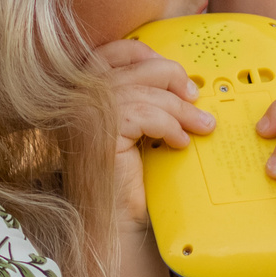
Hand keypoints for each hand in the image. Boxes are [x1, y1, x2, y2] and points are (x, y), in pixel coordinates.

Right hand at [93, 40, 211, 229]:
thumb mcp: (133, 128)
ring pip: (143, 92)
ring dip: (180, 108)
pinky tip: (179, 142)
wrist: (112, 224)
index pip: (111, 52)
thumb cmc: (124, 179)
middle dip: (170, 77)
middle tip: (194, 98)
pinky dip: (170, 125)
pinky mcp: (99, 135)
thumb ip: (141, 98)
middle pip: (131, 66)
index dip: (145, 54)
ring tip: (200, 126)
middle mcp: (74, 100)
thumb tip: (178, 79)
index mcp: (79, 92)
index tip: (174, 76)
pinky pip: (145, 115)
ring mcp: (83, 116)